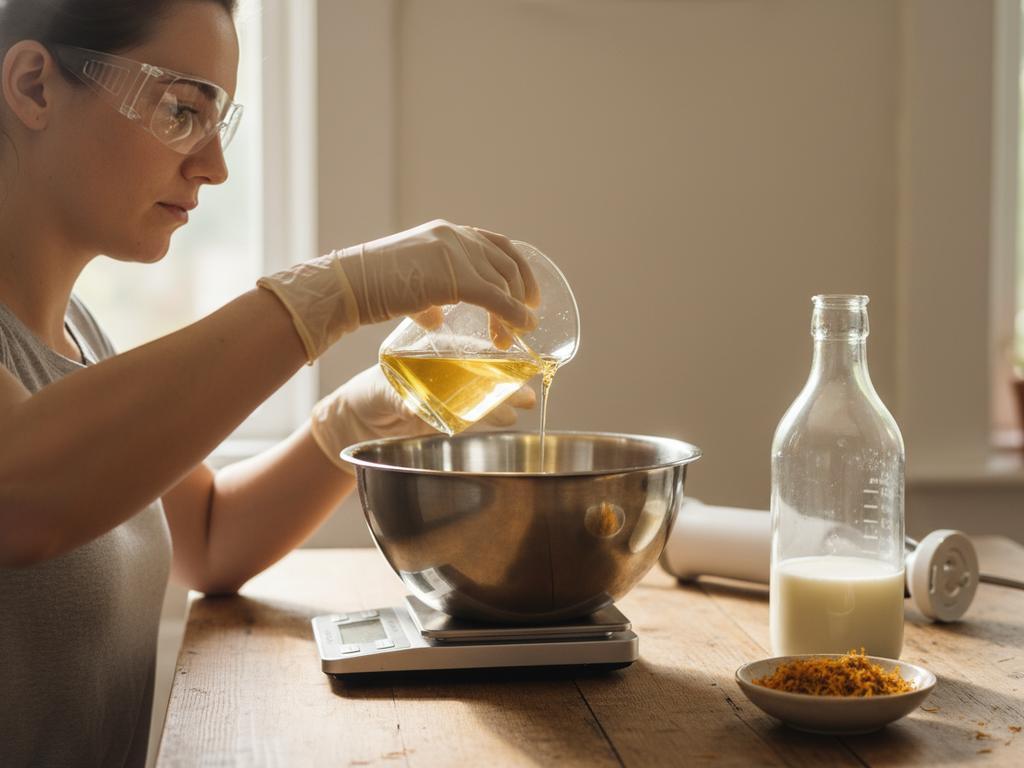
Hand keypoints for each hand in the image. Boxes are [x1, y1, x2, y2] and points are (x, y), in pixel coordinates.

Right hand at [257, 220, 539, 361]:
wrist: (348, 285)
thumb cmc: (372, 289)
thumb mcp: (409, 287)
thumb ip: (430, 298)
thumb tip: (438, 318)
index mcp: (447, 233)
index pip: (496, 244)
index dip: (517, 267)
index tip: (527, 292)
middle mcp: (456, 237)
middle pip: (507, 261)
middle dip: (523, 291)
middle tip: (528, 317)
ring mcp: (455, 254)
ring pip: (503, 282)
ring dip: (515, 312)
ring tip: (514, 337)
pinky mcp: (453, 277)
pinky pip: (495, 297)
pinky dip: (512, 314)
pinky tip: (520, 329)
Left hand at [309, 365, 537, 471]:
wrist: (359, 420)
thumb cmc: (368, 393)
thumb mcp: (381, 391)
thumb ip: (398, 399)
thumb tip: (412, 406)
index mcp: (433, 352)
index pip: (467, 347)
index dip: (490, 350)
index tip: (510, 353)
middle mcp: (447, 370)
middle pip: (484, 369)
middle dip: (508, 375)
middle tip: (529, 381)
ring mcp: (451, 393)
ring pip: (485, 391)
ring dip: (507, 396)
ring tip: (527, 401)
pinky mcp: (449, 416)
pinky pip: (476, 414)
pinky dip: (493, 416)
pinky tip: (510, 418)